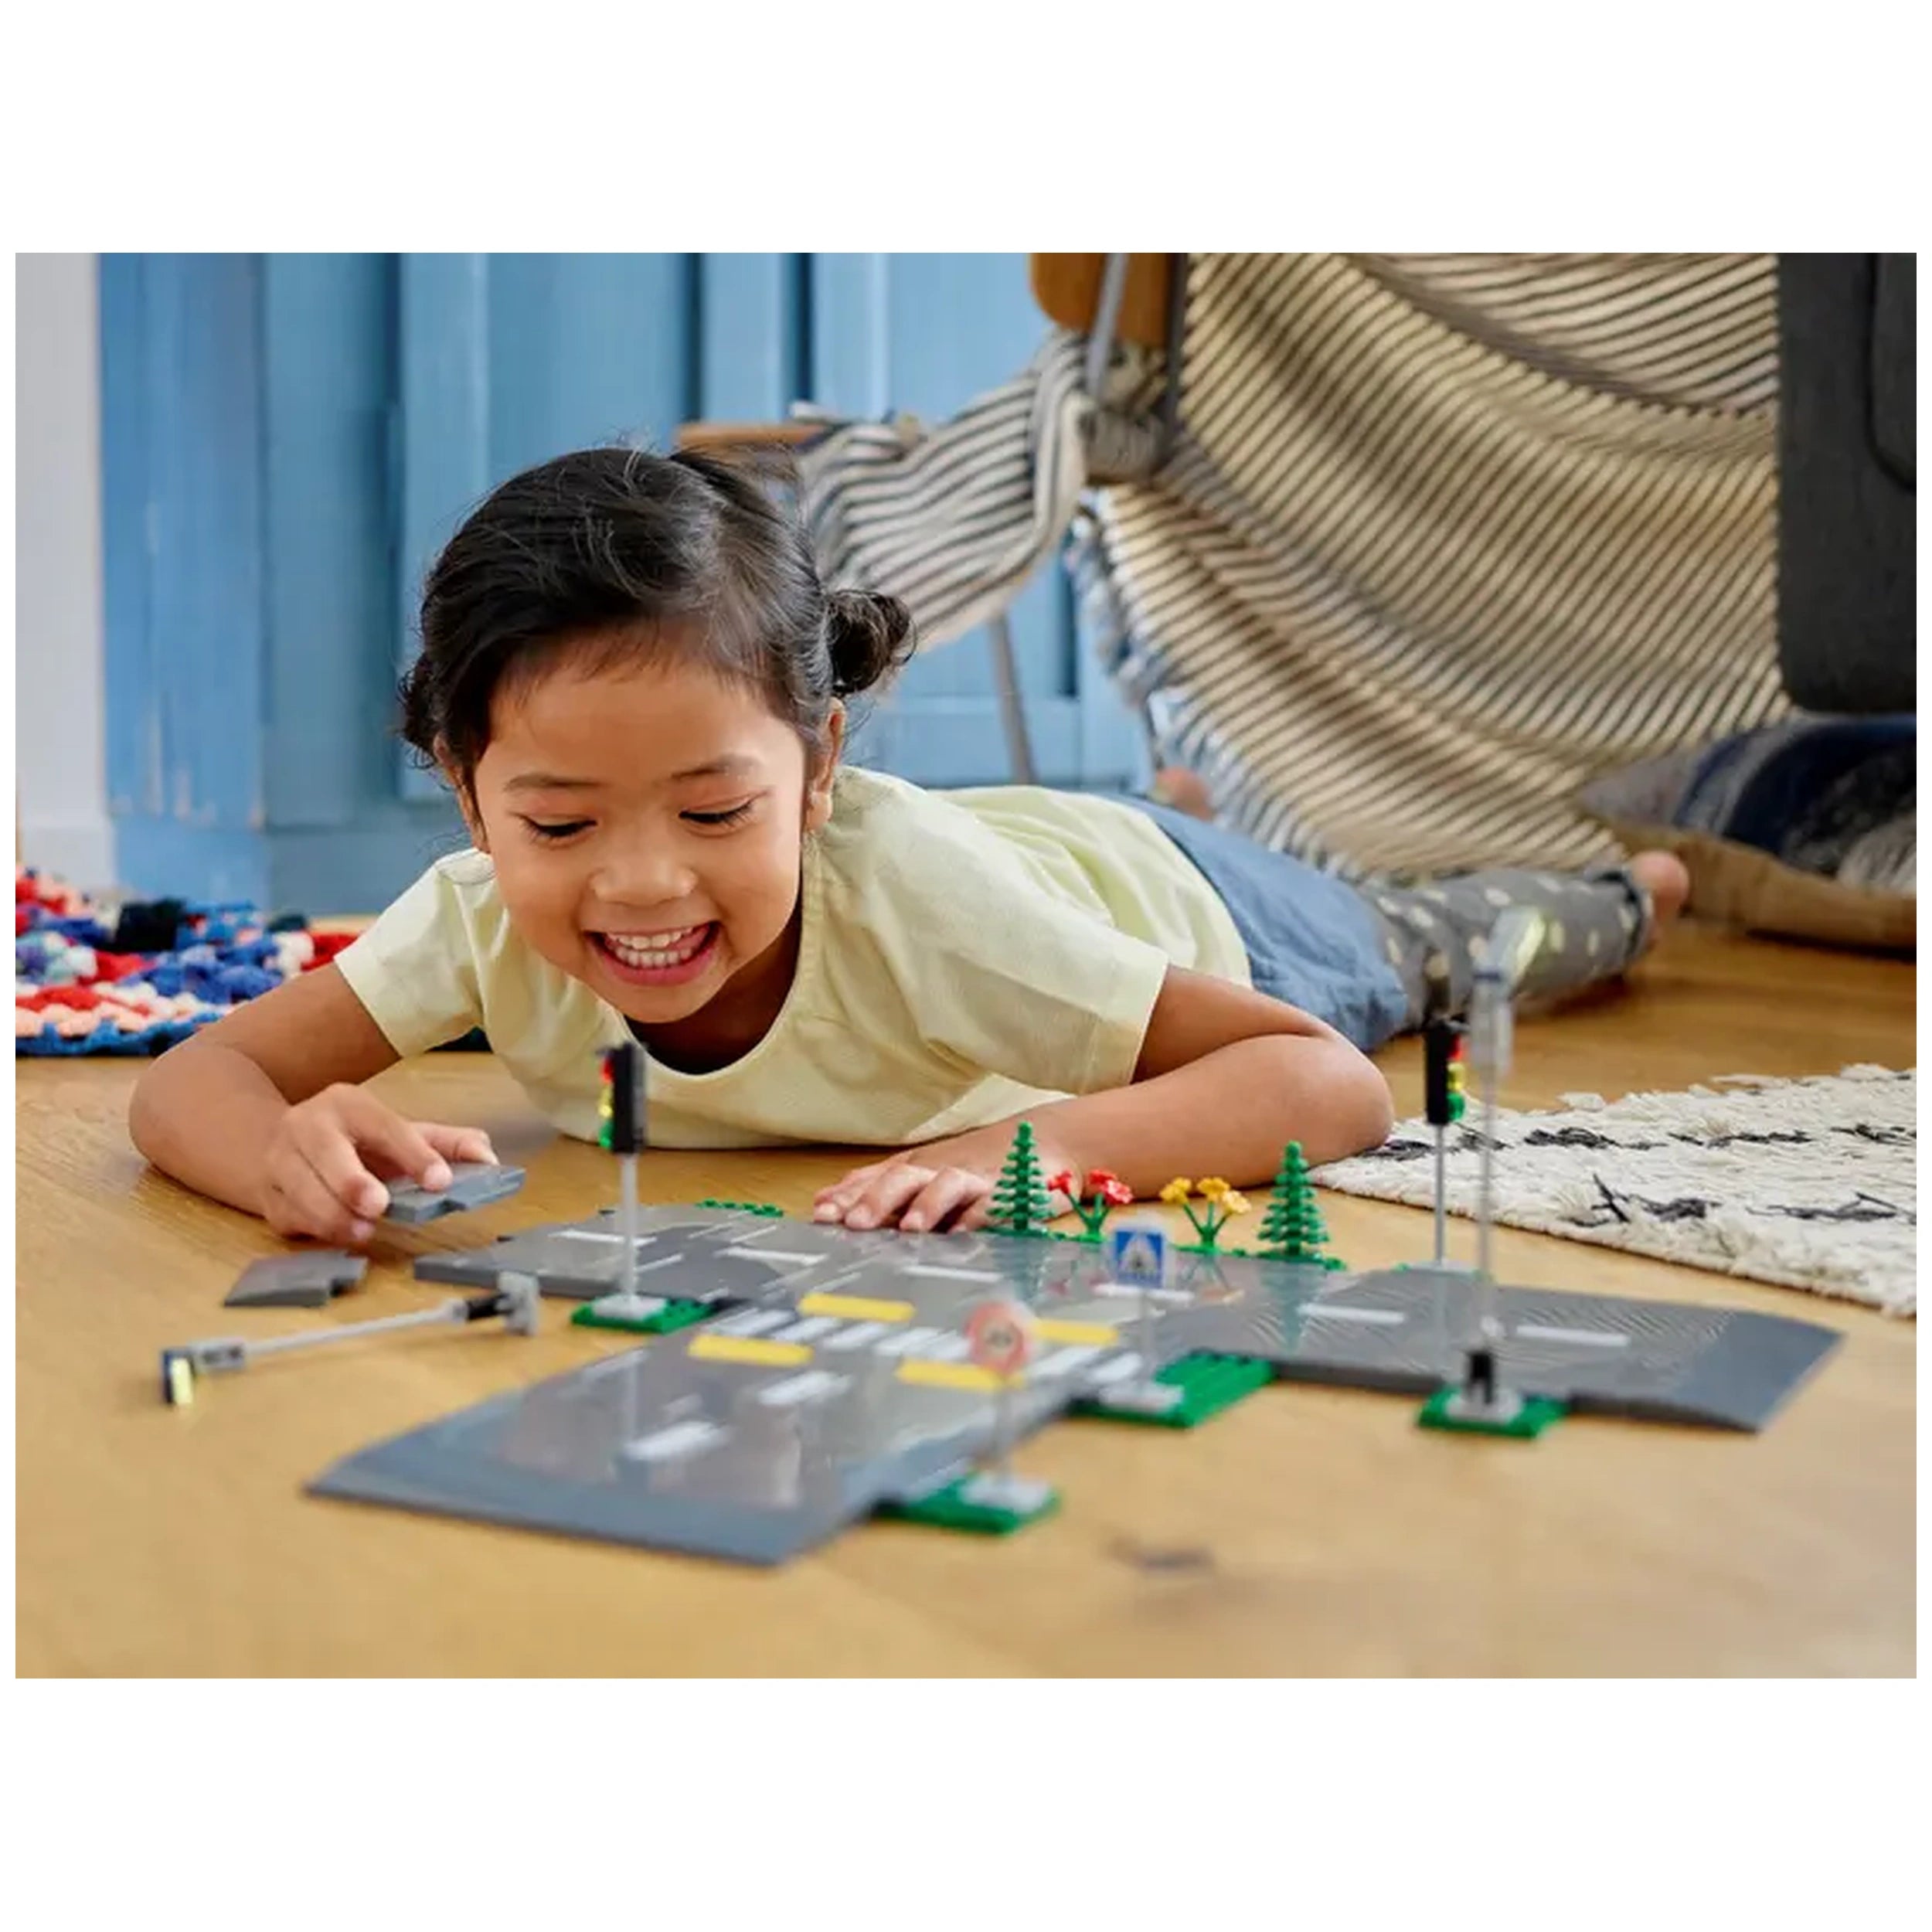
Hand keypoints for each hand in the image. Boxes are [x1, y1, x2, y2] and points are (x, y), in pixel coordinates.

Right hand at [258, 1083, 495, 1244]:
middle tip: (379, 1205)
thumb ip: (446, 1144)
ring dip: (332, 1213)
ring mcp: (280, 1159)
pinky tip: (337, 1235)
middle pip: (327, 1150)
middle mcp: (308, 1124)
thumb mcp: (400, 1135)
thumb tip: (488, 1158)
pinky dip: (312, 1228)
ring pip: (300, 1186)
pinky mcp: (266, 1194)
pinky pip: (286, 1214)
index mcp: (348, 1104)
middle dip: (351, 1180)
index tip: (440, 1181)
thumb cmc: (356, 1143)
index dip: (415, 1153)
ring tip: (363, 1231)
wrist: (278, 1145)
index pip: (385, 1126)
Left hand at [812, 1129, 1072, 1234]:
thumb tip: (823, 1200)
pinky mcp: (1007, 1192)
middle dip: (877, 1201)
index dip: (846, 1198)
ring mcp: (973, 1180)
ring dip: (926, 1205)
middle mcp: (938, 1170)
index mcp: (915, 1168)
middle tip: (853, 1223)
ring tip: (910, 1228)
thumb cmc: (977, 1162)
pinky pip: (990, 1204)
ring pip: (944, 1186)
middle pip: (902, 1180)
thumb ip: (875, 1186)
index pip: (873, 1180)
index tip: (820, 1216)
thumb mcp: (923, 1169)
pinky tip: (964, 1233)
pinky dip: (977, 1218)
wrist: (1047, 1139)